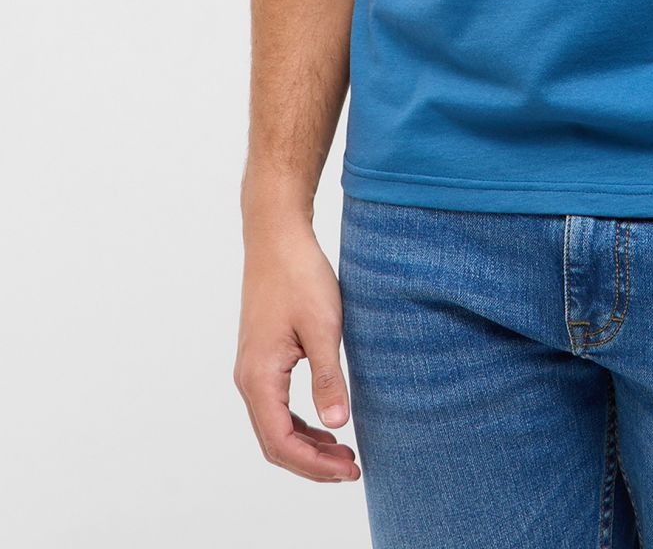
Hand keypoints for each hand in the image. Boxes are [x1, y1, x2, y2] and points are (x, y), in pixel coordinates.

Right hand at [234, 222, 360, 482]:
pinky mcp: (262, 357)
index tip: (349, 469)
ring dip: (306, 445)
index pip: (281, 443)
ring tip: (343, 452)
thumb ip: (328, 378)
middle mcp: (248, 379)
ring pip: (274, 426)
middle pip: (274, 442)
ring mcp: (252, 368)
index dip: (314, 465)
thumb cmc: (299, 275)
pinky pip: (276, 405)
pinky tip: (325, 422)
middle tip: (352, 468)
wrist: (277, 236)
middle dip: (312, 462)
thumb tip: (338, 424)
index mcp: (259, 377)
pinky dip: (299, 423)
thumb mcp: (323, 327)